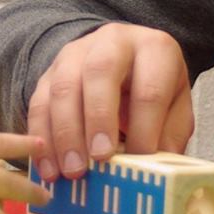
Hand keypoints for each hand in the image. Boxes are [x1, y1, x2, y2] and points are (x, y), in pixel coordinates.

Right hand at [27, 23, 191, 181]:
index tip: (139, 160)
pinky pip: (39, 103)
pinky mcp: (49, 72)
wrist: (124, 64)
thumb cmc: (153, 89)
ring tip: (72, 172)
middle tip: (99, 159)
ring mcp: (75, 54)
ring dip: (65, 134)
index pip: (149, 88)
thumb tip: (157, 171)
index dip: (144, 128)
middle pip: (99, 73)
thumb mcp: (175, 107)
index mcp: (154, 48)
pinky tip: (50, 168)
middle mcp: (112, 42)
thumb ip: (169, 135)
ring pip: (63, 87)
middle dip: (98, 119)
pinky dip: (42, 139)